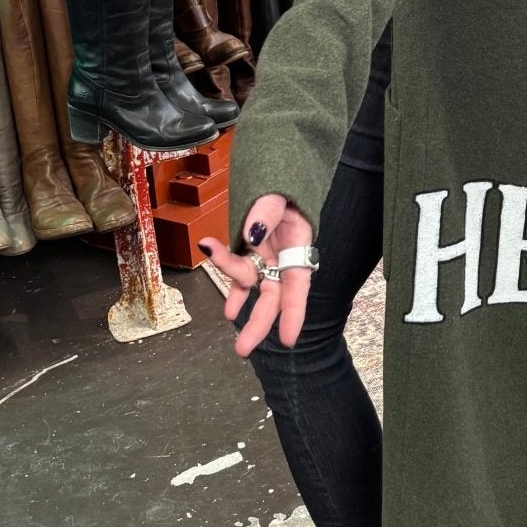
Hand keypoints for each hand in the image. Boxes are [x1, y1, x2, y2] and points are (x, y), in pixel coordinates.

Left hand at [200, 194, 314, 357]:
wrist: (275, 176)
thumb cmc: (283, 184)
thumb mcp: (278, 194)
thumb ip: (266, 213)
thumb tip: (251, 235)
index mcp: (298, 246)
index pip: (297, 285)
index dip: (294, 313)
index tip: (287, 339)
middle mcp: (283, 256)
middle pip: (273, 296)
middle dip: (259, 323)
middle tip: (243, 350)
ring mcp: (265, 255)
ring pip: (253, 285)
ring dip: (240, 302)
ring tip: (228, 317)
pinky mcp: (249, 252)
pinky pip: (240, 273)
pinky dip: (233, 289)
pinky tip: (228, 310)